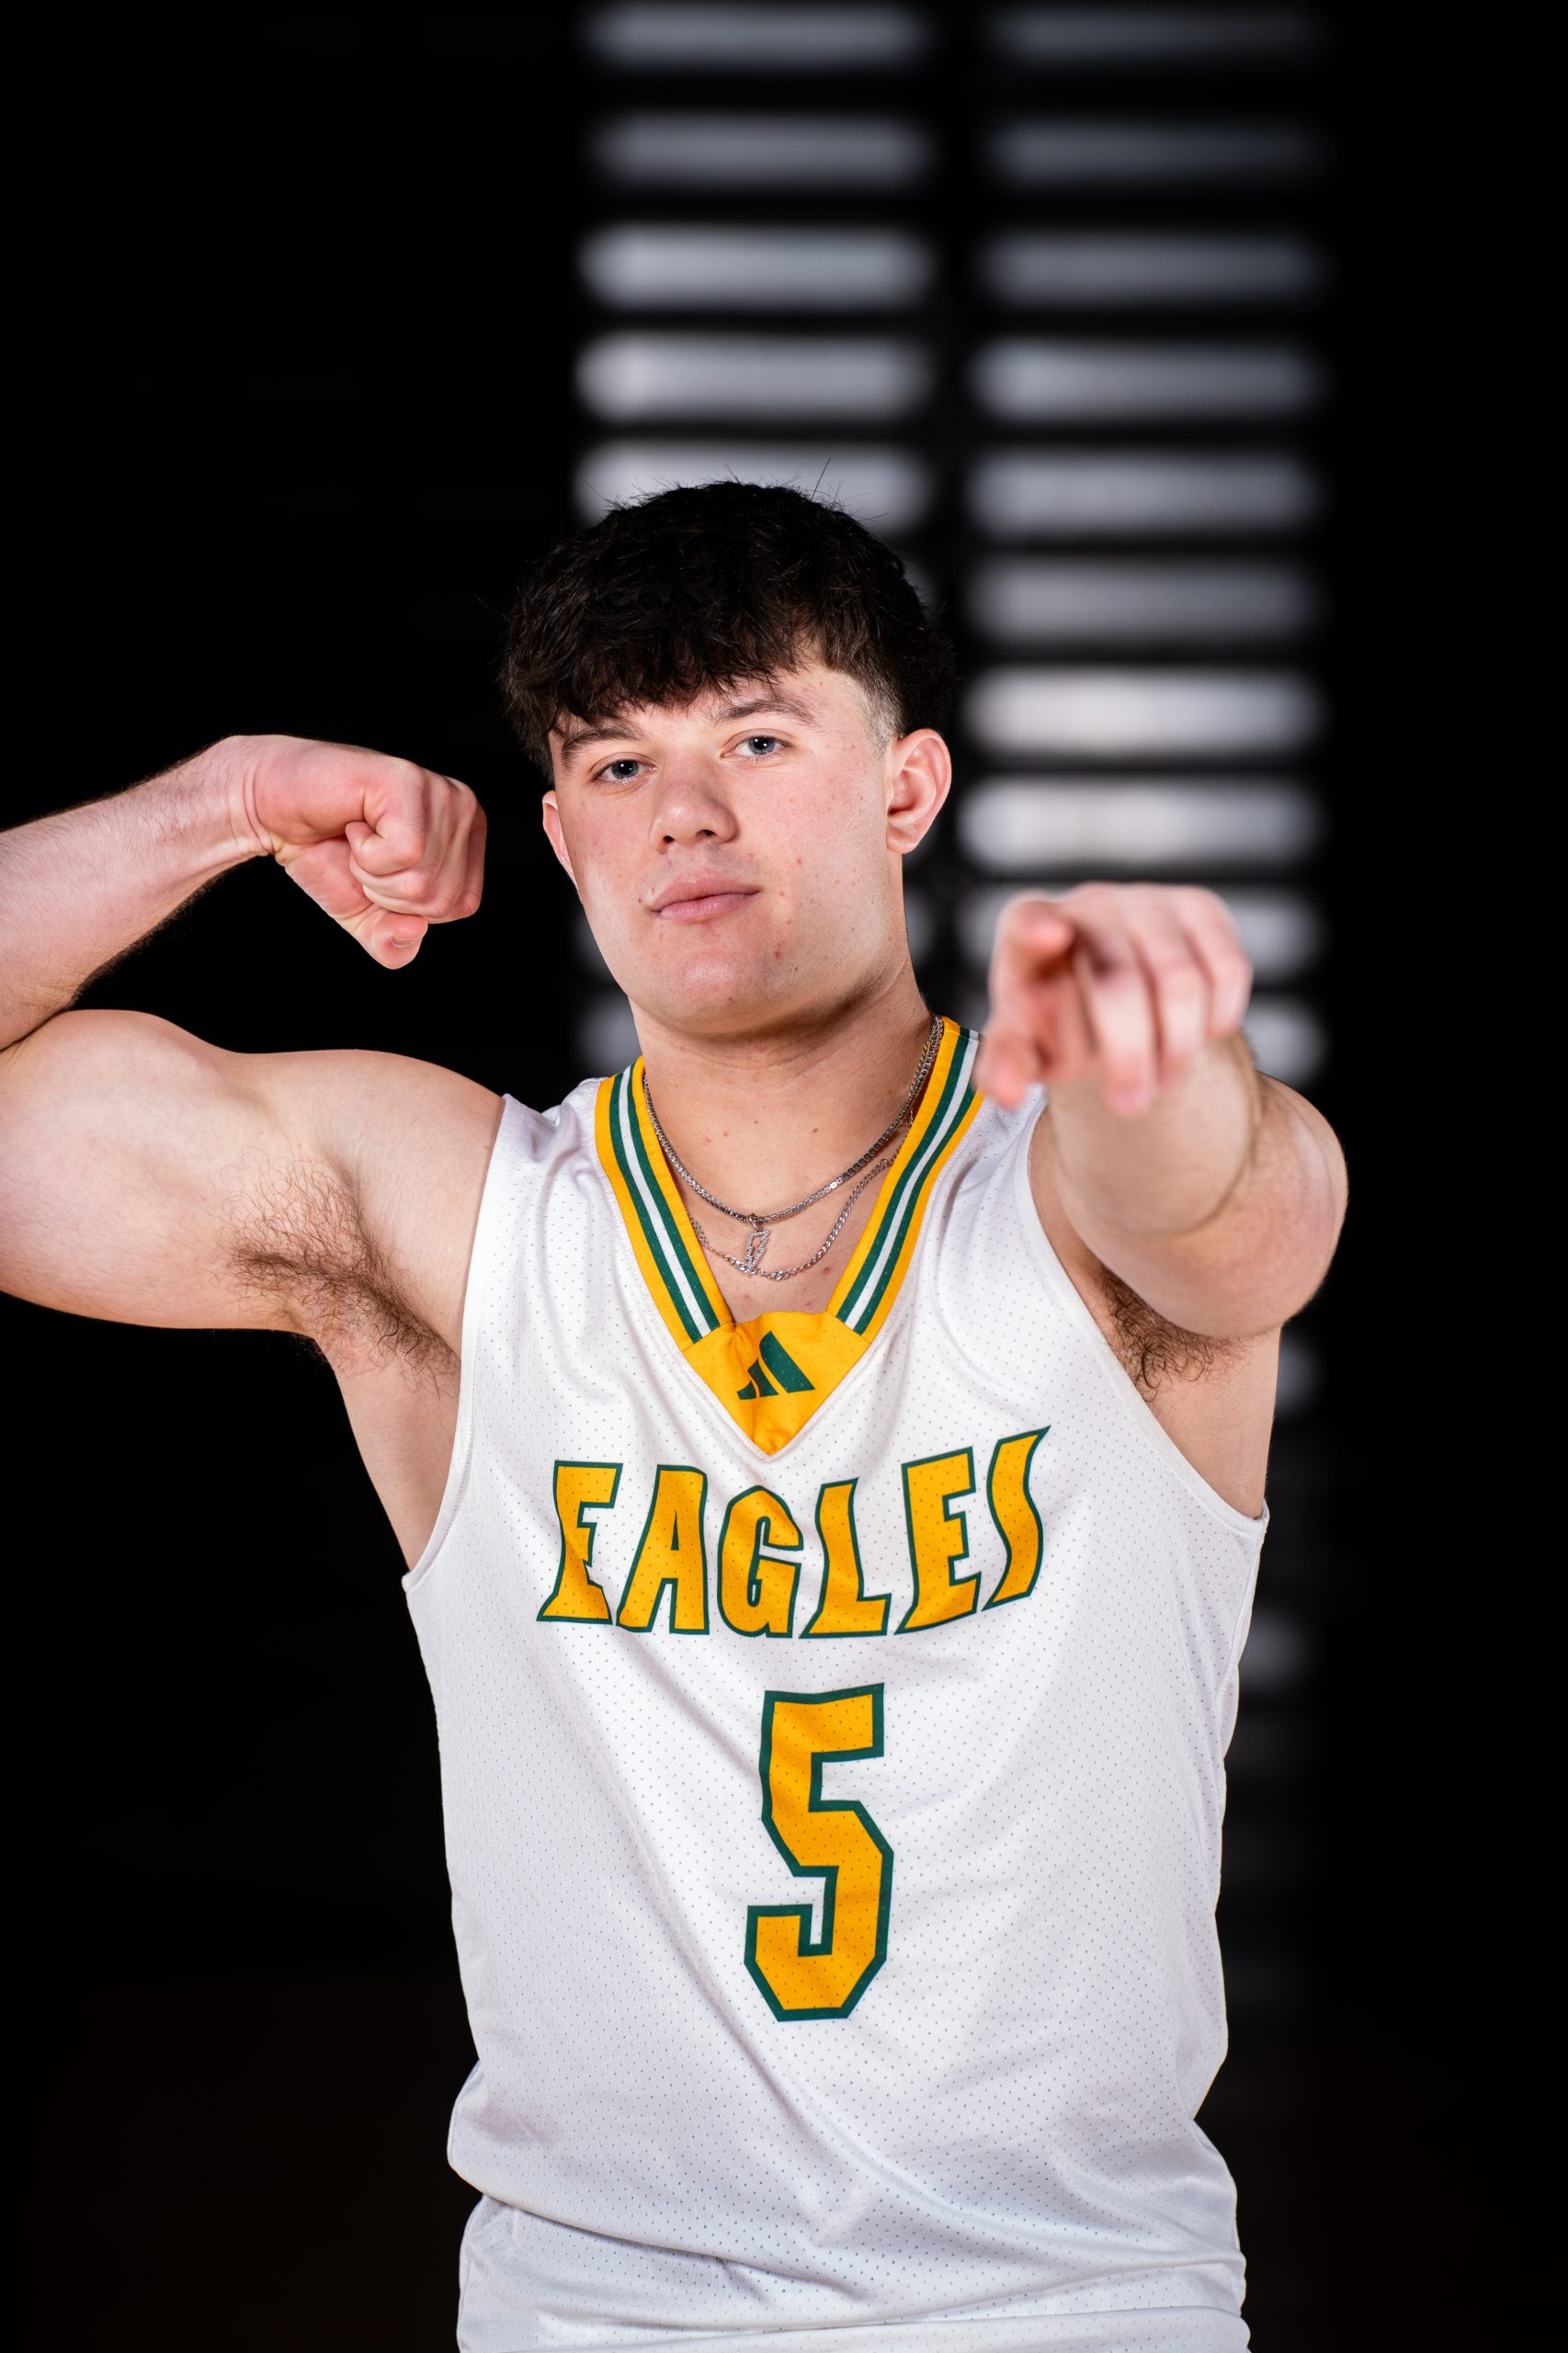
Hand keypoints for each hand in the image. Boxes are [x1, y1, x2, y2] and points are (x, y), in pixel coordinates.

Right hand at [235, 734, 486, 967]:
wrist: (273, 812)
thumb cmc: (326, 853)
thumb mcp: (368, 916)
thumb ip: (395, 944)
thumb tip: (414, 931)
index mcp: (468, 837)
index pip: (462, 906)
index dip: (408, 907)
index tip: (381, 869)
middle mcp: (466, 809)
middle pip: (442, 898)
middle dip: (387, 891)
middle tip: (364, 853)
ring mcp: (440, 792)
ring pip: (422, 880)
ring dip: (372, 872)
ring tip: (359, 837)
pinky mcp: (410, 782)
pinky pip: (406, 854)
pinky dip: (366, 853)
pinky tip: (355, 824)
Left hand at [975, 885, 1252, 1115]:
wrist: (1108, 992)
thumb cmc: (1054, 1019)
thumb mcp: (1024, 1044)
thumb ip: (1006, 1066)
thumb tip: (1004, 1092)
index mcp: (1027, 931)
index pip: (1028, 925)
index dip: (1038, 930)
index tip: (1049, 936)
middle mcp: (1088, 904)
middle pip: (1117, 980)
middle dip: (1128, 1055)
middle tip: (1128, 1104)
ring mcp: (1147, 901)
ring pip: (1180, 982)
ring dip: (1176, 1047)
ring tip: (1162, 1079)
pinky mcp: (1199, 907)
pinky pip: (1226, 969)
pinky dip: (1217, 1017)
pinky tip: (1198, 1037)